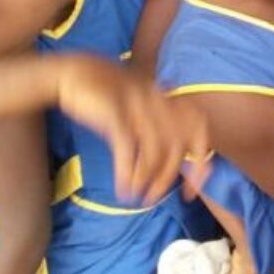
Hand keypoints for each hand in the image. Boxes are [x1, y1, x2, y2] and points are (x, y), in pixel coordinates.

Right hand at [55, 56, 210, 203]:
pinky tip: (124, 190)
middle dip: (177, 174)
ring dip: (151, 180)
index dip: (202, 157)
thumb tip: (170, 161)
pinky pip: (128, 148)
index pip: (198, 126)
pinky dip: (126, 173)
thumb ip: (154, 128)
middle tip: (170, 196)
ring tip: (143, 199)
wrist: (71, 74)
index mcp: (164, 98)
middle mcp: (155, 100)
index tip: (192, 184)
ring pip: (156, 150)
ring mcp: (136, 106)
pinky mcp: (114, 113)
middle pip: (180, 142)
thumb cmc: (103, 97)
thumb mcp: (135, 110)